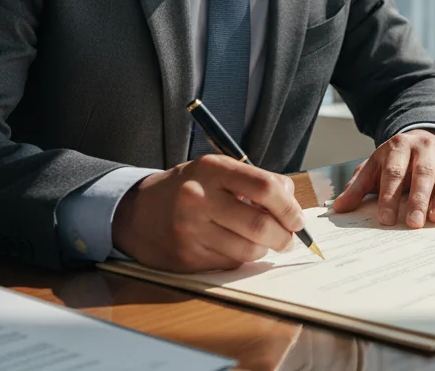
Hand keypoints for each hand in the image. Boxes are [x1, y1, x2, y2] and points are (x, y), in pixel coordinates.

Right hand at [111, 155, 305, 272]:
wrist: (137, 212)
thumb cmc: (188, 189)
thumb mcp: (217, 172)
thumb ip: (255, 182)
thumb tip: (292, 206)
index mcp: (212, 169)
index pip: (265, 187)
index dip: (289, 207)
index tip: (298, 220)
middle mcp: (199, 198)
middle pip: (259, 224)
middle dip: (284, 236)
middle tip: (289, 239)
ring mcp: (190, 229)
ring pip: (247, 249)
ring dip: (264, 250)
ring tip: (263, 243)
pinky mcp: (186, 257)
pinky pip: (229, 263)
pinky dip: (240, 259)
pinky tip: (234, 247)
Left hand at [331, 129, 434, 227]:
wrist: (422, 140)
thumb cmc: (395, 162)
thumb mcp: (374, 168)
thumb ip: (358, 187)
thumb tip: (339, 208)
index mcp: (398, 148)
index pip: (393, 173)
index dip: (390, 196)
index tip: (386, 219)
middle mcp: (423, 148)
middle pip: (421, 174)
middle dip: (417, 200)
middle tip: (414, 223)